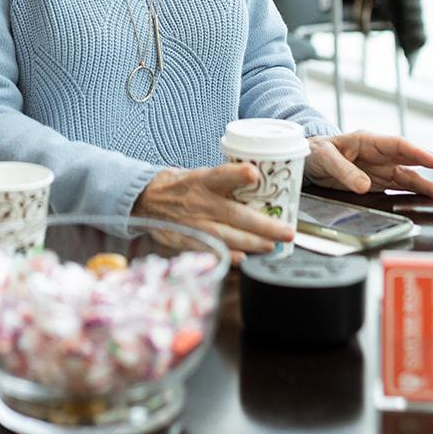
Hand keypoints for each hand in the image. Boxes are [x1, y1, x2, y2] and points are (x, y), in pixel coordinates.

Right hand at [132, 163, 293, 262]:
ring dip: (252, 243)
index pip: (222, 175)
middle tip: (286, 231)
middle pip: (235, 214)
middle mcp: (200, 203)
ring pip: (227, 236)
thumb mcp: (201, 174)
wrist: (146, 200)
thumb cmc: (180, 186)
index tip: (253, 174)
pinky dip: (228, 255)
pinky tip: (244, 259)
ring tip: (271, 247)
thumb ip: (226, 182)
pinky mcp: (188, 240)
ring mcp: (194, 224)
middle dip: (264, 225)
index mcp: (204, 181)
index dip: (238, 174)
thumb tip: (261, 183)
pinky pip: (211, 250)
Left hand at [305, 132, 432, 202]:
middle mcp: (379, 154)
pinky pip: (400, 186)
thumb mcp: (324, 158)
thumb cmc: (314, 152)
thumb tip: (365, 186)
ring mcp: (380, 168)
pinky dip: (416, 192)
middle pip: (412, 157)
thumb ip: (344, 171)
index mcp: (368, 141)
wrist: (306, 160)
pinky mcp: (377, 182)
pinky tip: (430, 198)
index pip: (398, 145)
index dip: (417, 152)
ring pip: (410, 174)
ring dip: (429, 183)